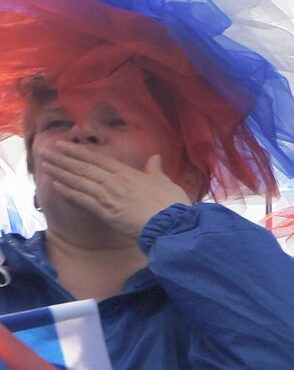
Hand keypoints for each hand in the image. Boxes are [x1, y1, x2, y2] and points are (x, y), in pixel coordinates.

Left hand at [40, 146, 189, 239]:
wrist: (171, 224)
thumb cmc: (171, 204)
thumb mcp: (166, 182)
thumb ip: (155, 170)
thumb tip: (155, 158)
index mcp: (128, 173)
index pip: (98, 159)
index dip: (79, 152)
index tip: (63, 145)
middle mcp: (114, 181)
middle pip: (84, 168)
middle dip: (63, 159)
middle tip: (45, 152)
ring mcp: (108, 196)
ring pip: (79, 181)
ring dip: (60, 173)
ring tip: (45, 166)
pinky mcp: (105, 212)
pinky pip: (82, 200)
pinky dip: (68, 192)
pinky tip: (56, 186)